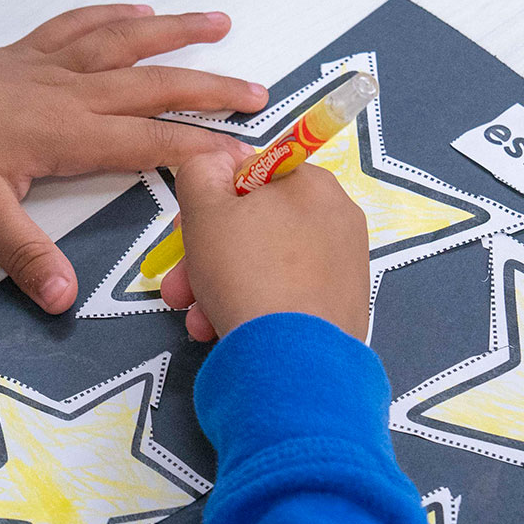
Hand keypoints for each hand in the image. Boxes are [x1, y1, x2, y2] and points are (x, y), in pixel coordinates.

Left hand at [0, 4, 265, 312]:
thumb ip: (25, 256)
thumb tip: (64, 298)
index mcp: (70, 134)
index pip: (151, 142)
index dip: (201, 148)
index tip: (243, 155)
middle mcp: (71, 93)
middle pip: (154, 85)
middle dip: (209, 89)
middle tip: (257, 93)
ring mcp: (49, 64)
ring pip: (125, 42)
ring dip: (175, 33)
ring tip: (220, 24)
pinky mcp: (26, 50)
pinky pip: (80, 23)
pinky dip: (114, 15)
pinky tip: (141, 10)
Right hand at [159, 150, 369, 342]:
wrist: (293, 360)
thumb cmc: (246, 272)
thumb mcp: (204, 209)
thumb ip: (200, 172)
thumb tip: (215, 163)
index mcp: (312, 184)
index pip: (251, 176)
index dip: (210, 202)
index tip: (186, 233)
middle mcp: (338, 219)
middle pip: (256, 226)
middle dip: (207, 255)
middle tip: (178, 286)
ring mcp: (345, 267)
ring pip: (266, 265)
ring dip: (221, 286)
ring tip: (197, 317)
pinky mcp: (343, 308)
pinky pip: (287, 295)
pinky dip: (254, 306)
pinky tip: (225, 329)